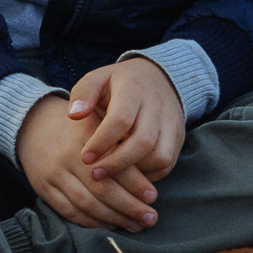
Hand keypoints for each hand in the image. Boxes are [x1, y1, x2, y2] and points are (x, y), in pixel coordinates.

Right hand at [16, 94, 157, 232]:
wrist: (33, 124)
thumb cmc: (77, 125)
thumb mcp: (98, 121)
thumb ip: (119, 140)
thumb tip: (150, 169)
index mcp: (86, 136)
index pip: (115, 166)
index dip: (136, 184)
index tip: (153, 196)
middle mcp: (68, 156)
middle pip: (102, 190)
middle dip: (129, 207)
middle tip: (150, 217)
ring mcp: (54, 174)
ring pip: (87, 204)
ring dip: (114, 219)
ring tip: (135, 225)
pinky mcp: (43, 189)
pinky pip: (69, 211)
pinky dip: (91, 222)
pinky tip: (110, 225)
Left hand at [71, 57, 187, 192]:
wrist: (157, 78)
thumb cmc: (118, 84)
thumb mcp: (97, 79)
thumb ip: (83, 94)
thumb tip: (74, 115)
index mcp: (133, 89)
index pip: (121, 119)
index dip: (102, 141)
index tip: (85, 157)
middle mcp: (157, 106)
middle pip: (143, 142)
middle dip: (117, 163)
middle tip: (95, 174)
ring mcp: (172, 122)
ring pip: (159, 156)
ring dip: (134, 171)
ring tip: (112, 174)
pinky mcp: (178, 137)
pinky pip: (167, 163)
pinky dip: (149, 174)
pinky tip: (129, 173)